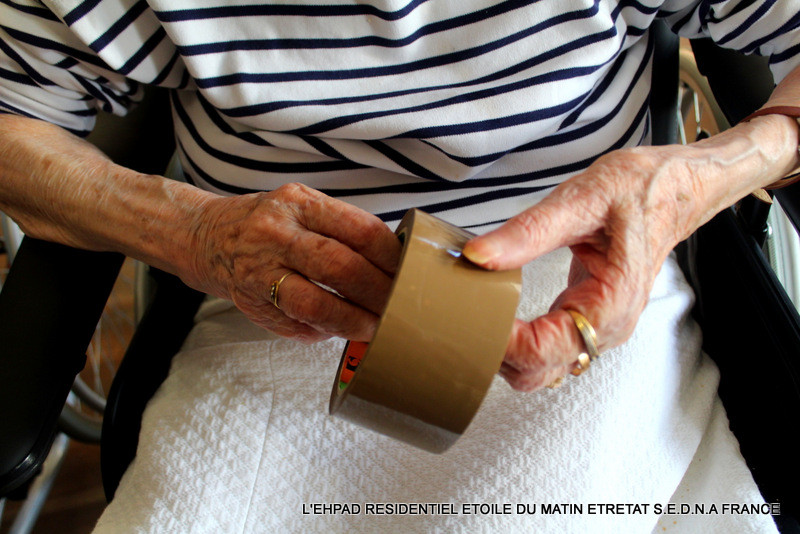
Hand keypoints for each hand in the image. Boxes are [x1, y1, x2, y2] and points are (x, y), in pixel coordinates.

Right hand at [186, 183, 401, 342]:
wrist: (207, 237)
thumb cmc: (271, 224)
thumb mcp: (304, 206)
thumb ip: (343, 229)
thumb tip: (394, 264)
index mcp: (299, 203)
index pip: (358, 229)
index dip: (391, 256)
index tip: (409, 272)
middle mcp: (276, 233)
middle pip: (340, 267)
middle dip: (378, 292)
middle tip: (400, 306)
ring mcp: (260, 271)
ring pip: (314, 303)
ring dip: (353, 320)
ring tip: (375, 327)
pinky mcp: (252, 304)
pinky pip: (295, 324)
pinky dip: (324, 331)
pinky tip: (337, 328)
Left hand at [462, 135, 787, 390]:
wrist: (676, 189)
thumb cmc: (641, 190)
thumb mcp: (582, 199)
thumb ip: (528, 231)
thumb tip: (478, 256)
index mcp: (610, 304)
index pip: (543, 351)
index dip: (501, 343)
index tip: (469, 317)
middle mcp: (606, 327)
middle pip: (538, 372)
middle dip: (497, 354)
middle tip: (464, 317)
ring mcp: (596, 327)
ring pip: (540, 366)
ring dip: (505, 351)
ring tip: (475, 315)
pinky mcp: (585, 317)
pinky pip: (545, 346)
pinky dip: (518, 341)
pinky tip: (496, 313)